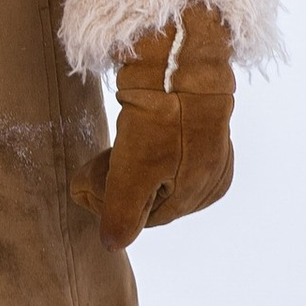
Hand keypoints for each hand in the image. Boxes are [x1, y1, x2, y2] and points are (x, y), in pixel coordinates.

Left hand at [72, 2, 235, 247]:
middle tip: (101, 160)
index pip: (144, 218)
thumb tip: (113, 245)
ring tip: (119, 143)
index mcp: (199, 196)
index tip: (90, 180)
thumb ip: (123, 212)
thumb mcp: (134, 171)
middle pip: (154, 198)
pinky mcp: (208, 128)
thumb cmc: (160, 119)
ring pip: (161, 176)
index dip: (112, 203)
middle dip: (123, 185)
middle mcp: (212, 181)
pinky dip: (151, 149)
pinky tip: (141, 132)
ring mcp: (214, 154)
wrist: (181, 61)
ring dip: (135, 166)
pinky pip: (172, 153)